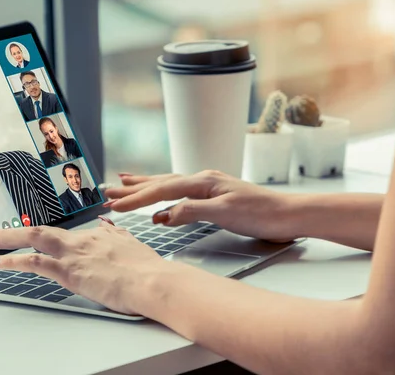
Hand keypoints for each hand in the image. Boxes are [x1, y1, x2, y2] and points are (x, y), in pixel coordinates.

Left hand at [0, 220, 165, 314]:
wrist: (153, 280)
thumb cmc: (149, 270)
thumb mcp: (134, 247)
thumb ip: (118, 236)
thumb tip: (110, 226)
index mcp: (100, 237)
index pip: (70, 236)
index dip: (51, 239)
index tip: (40, 240)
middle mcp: (84, 240)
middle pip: (44, 231)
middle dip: (17, 232)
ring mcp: (74, 253)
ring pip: (34, 239)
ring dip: (8, 239)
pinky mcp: (69, 270)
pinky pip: (34, 261)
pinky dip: (12, 259)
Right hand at [105, 170, 295, 242]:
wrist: (287, 214)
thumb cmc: (261, 213)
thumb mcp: (226, 213)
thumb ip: (193, 211)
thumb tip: (163, 214)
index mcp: (203, 182)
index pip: (161, 190)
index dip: (136, 198)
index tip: (114, 205)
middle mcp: (202, 179)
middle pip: (159, 182)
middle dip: (132, 188)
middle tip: (107, 190)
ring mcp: (207, 186)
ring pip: (167, 184)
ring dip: (144, 186)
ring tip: (124, 182)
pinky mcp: (212, 196)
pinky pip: (179, 192)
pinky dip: (163, 195)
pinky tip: (159, 201)